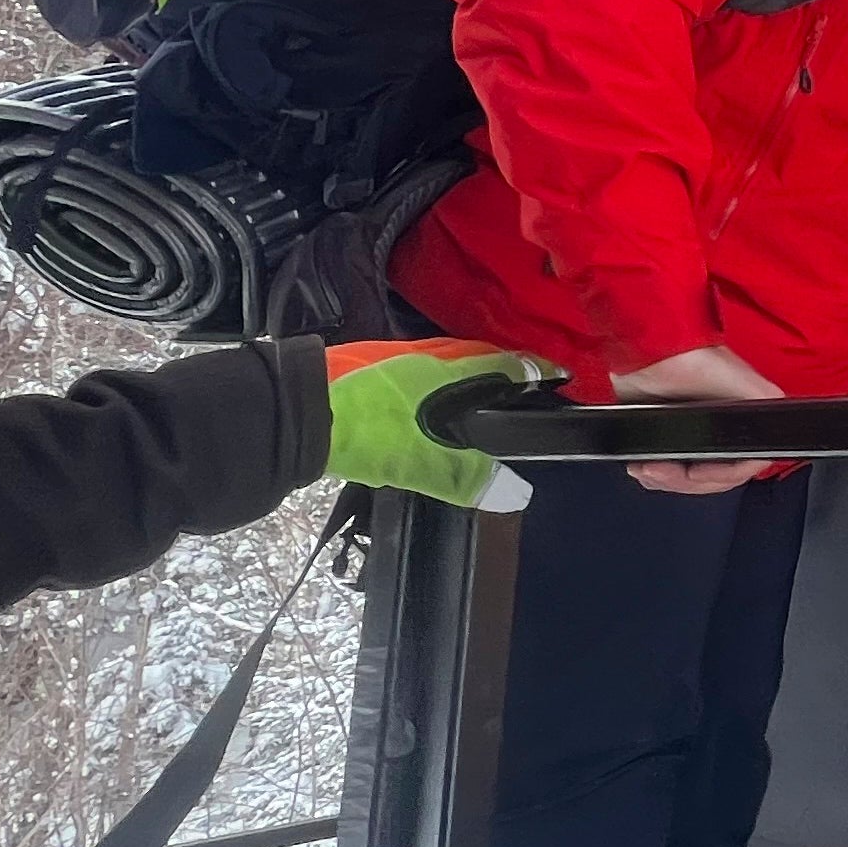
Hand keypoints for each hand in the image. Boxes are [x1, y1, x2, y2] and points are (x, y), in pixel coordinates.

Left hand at [321, 339, 550, 510]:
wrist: (291, 410)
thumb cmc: (359, 429)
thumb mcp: (416, 462)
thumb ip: (465, 477)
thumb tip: (519, 494)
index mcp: (441, 371)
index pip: (501, 363)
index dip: (532, 368)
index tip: (556, 372)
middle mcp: (420, 355)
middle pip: (472, 352)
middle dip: (502, 362)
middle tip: (522, 378)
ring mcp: (388, 357)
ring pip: (441, 356)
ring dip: (466, 366)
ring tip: (479, 387)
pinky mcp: (363, 366)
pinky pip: (415, 364)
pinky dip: (434, 374)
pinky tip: (423, 396)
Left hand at [614, 344, 783, 493]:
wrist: (648, 350)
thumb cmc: (695, 361)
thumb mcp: (750, 387)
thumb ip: (770, 413)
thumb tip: (775, 443)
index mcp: (746, 424)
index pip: (742, 468)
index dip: (720, 476)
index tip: (697, 471)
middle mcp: (722, 433)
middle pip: (712, 480)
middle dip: (685, 480)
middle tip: (663, 469)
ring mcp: (694, 438)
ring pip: (687, 480)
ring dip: (667, 480)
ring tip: (648, 466)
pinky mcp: (666, 439)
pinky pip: (663, 473)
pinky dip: (653, 474)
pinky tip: (643, 465)